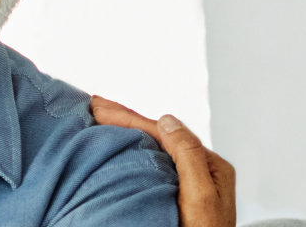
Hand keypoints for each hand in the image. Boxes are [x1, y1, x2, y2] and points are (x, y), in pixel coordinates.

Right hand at [90, 96, 235, 226]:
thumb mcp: (201, 196)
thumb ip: (189, 156)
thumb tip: (168, 121)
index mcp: (211, 167)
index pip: (165, 133)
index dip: (130, 117)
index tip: (101, 107)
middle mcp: (200, 173)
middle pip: (157, 138)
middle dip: (125, 120)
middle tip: (95, 105)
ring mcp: (188, 186)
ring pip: (152, 152)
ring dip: (126, 135)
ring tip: (103, 122)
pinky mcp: (175, 199)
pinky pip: (150, 169)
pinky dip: (131, 155)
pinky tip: (119, 153)